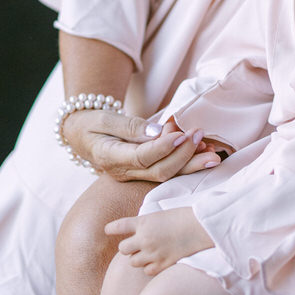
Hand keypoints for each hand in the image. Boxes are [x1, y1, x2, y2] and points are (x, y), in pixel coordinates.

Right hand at [63, 112, 220, 181]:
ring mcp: (133, 176)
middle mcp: (123, 172)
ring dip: (191, 164)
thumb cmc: (91, 122)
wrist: (81, 135)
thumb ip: (130, 126)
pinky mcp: (143, 173)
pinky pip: (166, 171)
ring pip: (166, 175)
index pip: (143, 157)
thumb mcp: (104, 118)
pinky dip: (186, 164)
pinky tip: (203, 154)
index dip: (164, 147)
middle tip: (200, 136)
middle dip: (184, 155)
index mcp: (110, 157)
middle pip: (159, 171)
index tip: (182, 133)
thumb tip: (157, 131)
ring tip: (212, 153)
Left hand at [105, 208, 212, 275]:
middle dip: (127, 247)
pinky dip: (149, 267)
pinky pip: (146, 271)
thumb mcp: (160, 214)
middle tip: (135, 245)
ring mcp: (152, 252)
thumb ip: (146, 223)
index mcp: (143, 222)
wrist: (199, 226)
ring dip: (137, 258)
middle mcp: (144, 238)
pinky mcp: (162, 263)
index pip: (119, 226)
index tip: (107, 230)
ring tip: (147, 253)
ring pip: (133, 262)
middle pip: (122, 249)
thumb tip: (138, 229)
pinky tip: (155, 261)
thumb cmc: (182, 216)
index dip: (111, 229)